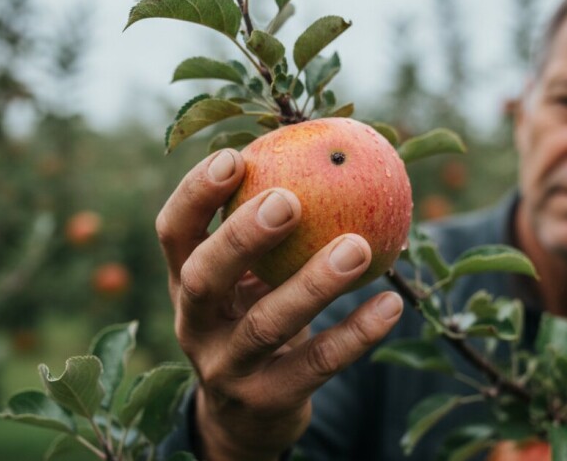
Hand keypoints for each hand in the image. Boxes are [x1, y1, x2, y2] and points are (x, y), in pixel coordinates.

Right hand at [156, 149, 403, 460]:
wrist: (245, 415)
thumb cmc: (254, 317)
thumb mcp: (248, 278)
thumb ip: (270, 231)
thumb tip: (326, 150)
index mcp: (185, 281)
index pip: (174, 232)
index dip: (195, 194)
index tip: (235, 157)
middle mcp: (195, 324)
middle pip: (205, 278)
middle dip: (242, 237)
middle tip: (290, 201)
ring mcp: (226, 368)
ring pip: (265, 325)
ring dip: (313, 284)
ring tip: (357, 247)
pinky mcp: (265, 401)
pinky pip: (316, 365)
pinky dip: (356, 333)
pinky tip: (391, 304)